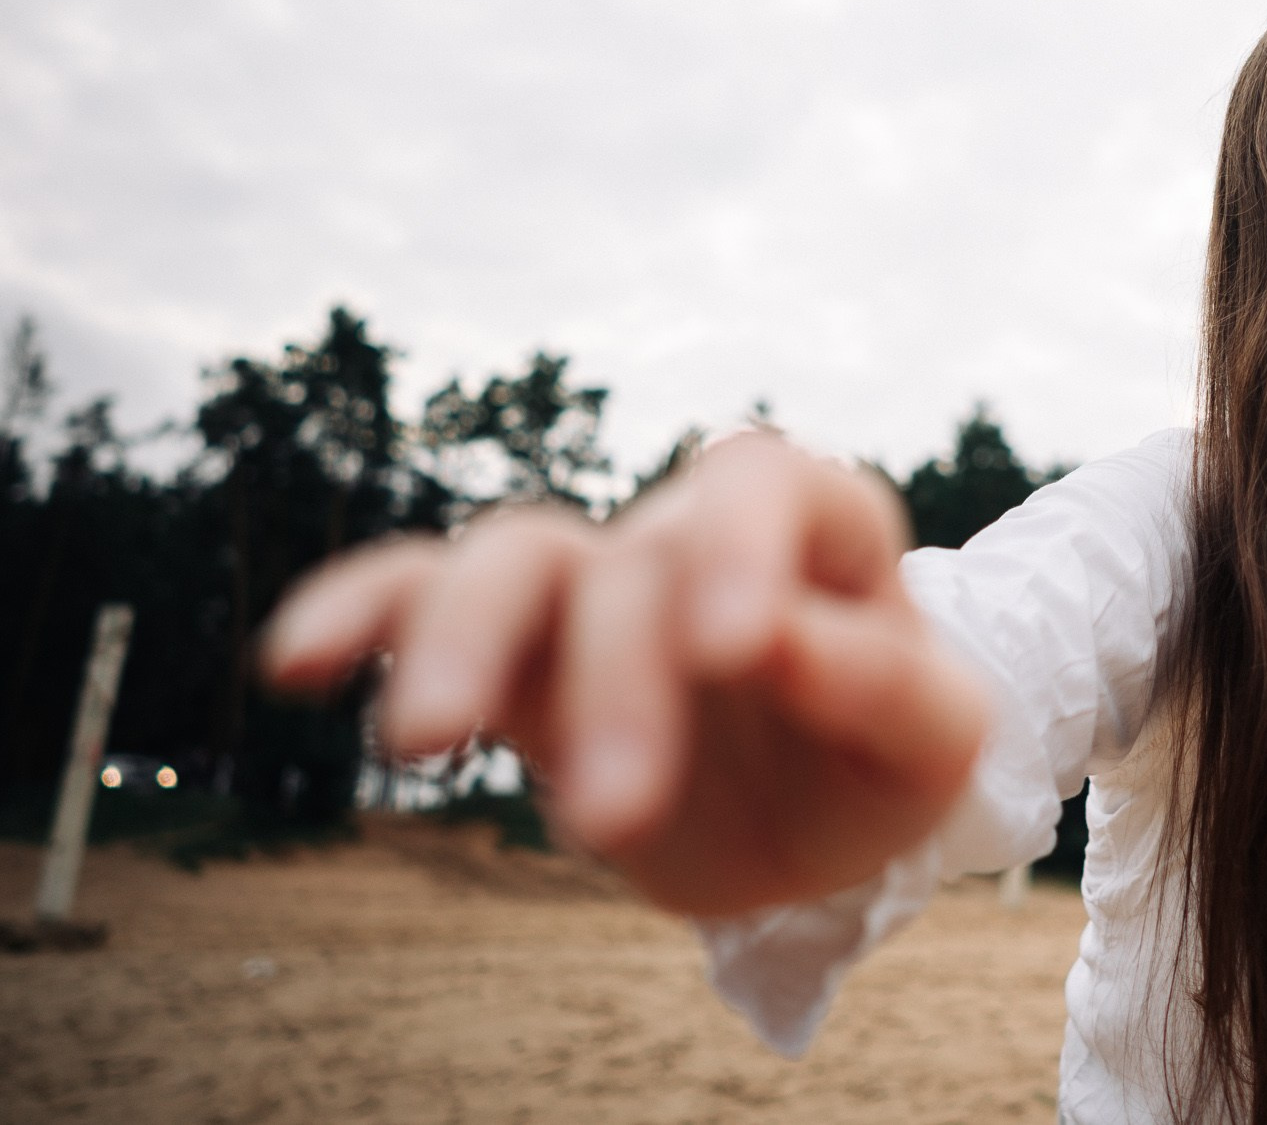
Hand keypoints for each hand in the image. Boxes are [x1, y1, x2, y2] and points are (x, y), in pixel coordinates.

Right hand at [259, 432, 987, 916]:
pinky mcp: (521, 656)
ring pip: (509, 560)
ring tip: (422, 744)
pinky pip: (419, 594)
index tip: (734, 651)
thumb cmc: (887, 758)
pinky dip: (358, 612)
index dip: (740, 545)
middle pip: (630, 563)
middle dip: (617, 682)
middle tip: (616, 813)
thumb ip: (888, 688)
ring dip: (462, 642)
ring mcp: (597, 588)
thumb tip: (782, 645)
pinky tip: (297, 664)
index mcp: (818, 530)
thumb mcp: (941, 743)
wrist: (819, 814)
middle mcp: (692, 540)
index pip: (768, 482)